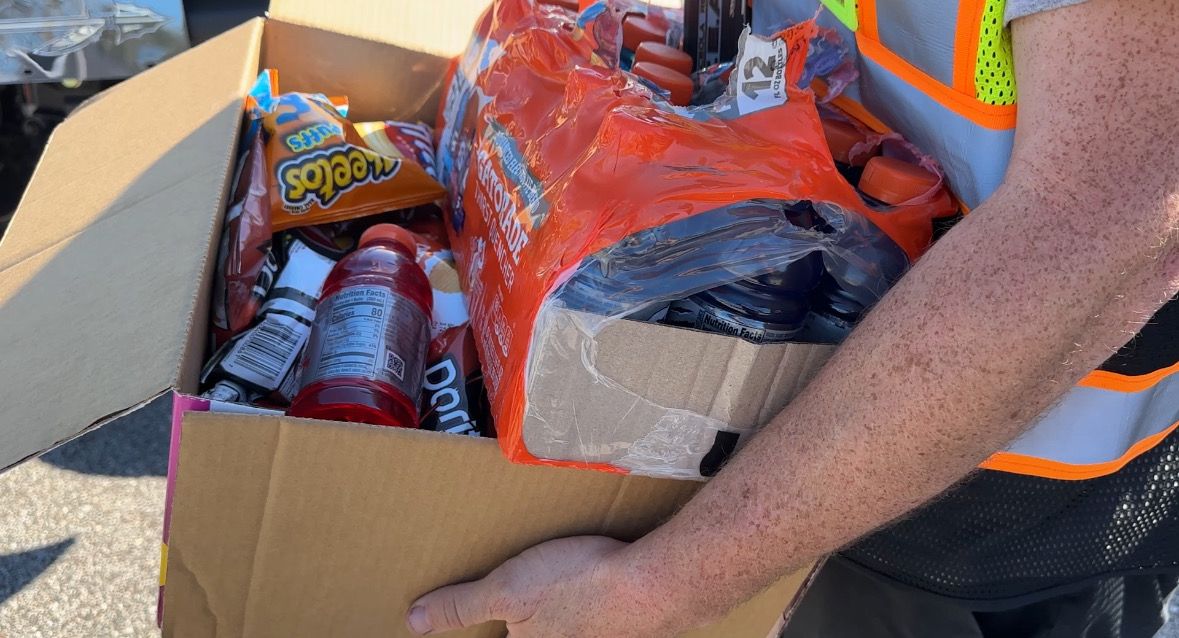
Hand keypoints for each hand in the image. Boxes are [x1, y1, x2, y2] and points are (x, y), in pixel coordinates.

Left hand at [405, 536, 680, 636]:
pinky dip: (582, 612)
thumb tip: (413, 621)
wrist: (656, 584)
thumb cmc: (580, 584)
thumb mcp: (508, 589)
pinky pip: (590, 626)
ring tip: (547, 590)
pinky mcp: (619, 631)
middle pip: (524, 633)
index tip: (469, 625)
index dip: (481, 633)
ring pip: (562, 631)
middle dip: (513, 624)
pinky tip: (585, 588)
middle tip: (512, 607)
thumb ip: (461, 607)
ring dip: (553, 620)